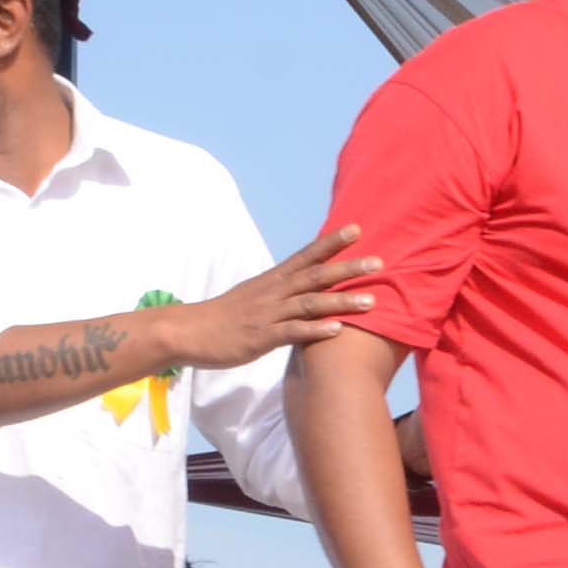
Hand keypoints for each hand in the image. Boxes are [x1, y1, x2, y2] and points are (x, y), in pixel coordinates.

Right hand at [147, 227, 382, 371]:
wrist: (188, 331)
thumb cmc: (224, 317)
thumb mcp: (254, 297)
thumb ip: (280, 292)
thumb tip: (302, 287)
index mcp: (272, 281)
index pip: (306, 256)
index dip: (332, 243)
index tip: (357, 229)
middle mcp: (273, 293)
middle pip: (316, 275)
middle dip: (348, 268)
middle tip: (380, 261)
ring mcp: (268, 315)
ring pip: (310, 304)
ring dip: (341, 301)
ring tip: (371, 300)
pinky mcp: (261, 338)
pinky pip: (292, 333)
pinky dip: (316, 331)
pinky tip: (337, 330)